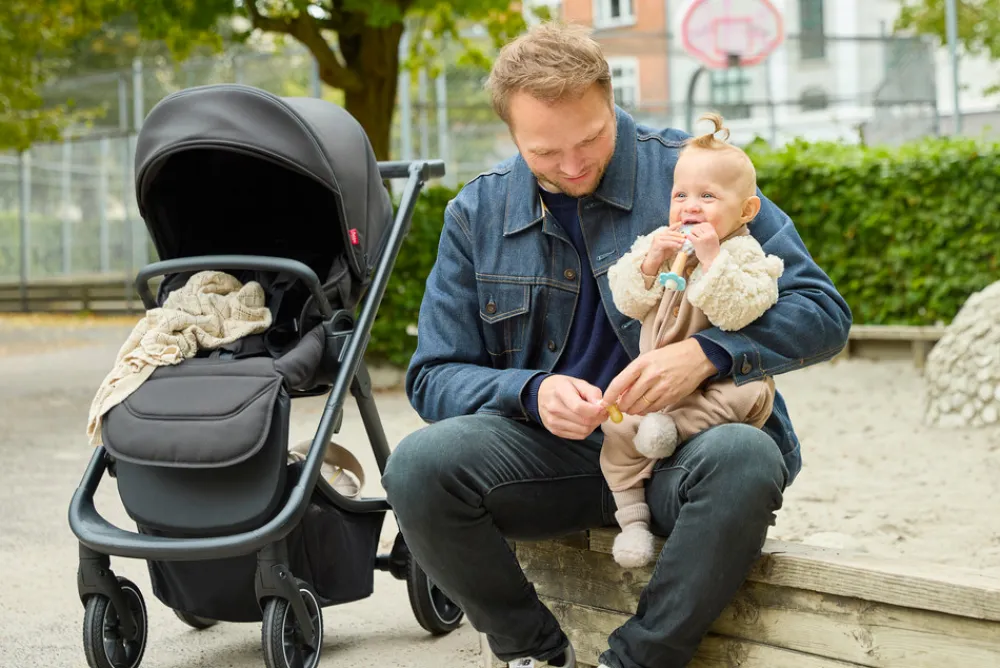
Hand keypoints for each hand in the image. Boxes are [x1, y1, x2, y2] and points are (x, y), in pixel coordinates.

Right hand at [538, 375, 607, 439]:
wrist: (541, 394)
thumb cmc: (561, 386)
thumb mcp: (577, 382)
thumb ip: (592, 392)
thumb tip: (602, 405)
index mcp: (560, 392)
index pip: (580, 407)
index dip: (596, 410)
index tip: (603, 408)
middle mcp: (554, 409)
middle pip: (584, 421)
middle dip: (598, 418)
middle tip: (602, 412)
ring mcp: (553, 422)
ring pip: (583, 431)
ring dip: (593, 425)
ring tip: (593, 416)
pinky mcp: (555, 431)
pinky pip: (578, 436)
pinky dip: (586, 430)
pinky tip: (584, 421)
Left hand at [602, 338, 716, 415]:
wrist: (697, 357)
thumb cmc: (670, 356)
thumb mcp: (649, 358)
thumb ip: (634, 373)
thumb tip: (620, 391)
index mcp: (642, 363)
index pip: (619, 382)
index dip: (609, 395)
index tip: (604, 402)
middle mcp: (651, 376)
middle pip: (628, 398)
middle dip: (621, 406)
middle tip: (620, 407)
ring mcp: (662, 388)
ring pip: (640, 406)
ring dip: (633, 410)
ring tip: (631, 408)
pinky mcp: (671, 397)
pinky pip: (653, 409)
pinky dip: (645, 411)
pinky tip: (644, 408)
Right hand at [641, 229, 687, 275]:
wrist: (653, 261)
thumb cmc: (661, 254)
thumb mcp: (669, 247)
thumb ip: (674, 242)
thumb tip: (683, 240)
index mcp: (661, 235)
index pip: (669, 229)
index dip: (675, 225)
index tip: (681, 223)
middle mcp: (658, 235)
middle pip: (670, 233)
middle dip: (678, 235)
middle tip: (685, 237)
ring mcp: (657, 239)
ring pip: (669, 238)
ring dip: (677, 239)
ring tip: (683, 241)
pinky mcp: (657, 244)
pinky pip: (668, 243)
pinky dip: (674, 244)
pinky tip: (679, 246)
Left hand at [686, 223, 720, 267]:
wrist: (711, 260)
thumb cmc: (712, 251)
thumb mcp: (714, 240)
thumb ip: (709, 233)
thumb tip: (701, 227)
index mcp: (714, 233)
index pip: (706, 224)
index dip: (701, 226)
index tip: (699, 230)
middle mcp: (709, 234)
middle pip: (699, 226)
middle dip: (695, 230)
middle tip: (694, 235)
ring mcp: (703, 238)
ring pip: (694, 230)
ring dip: (692, 233)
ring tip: (693, 238)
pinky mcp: (697, 242)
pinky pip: (690, 236)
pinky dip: (689, 237)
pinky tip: (690, 240)